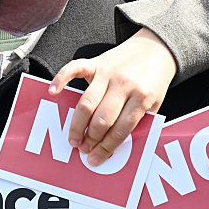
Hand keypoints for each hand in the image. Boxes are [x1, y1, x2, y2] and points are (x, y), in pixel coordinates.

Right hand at [48, 27, 175, 164]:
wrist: (155, 49)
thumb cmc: (153, 81)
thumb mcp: (154, 105)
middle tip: (84, 150)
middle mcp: (124, 85)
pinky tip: (53, 92)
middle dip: (91, 139)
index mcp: (142, 97)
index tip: (96, 159)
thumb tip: (112, 148)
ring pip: (87, 103)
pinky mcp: (97, 62)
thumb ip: (136, 123)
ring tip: (74, 139)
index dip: (107, 148)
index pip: (121, 129)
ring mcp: (108, 73)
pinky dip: (61, 79)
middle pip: (101, 119)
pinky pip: (74, 68)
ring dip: (77, 124)